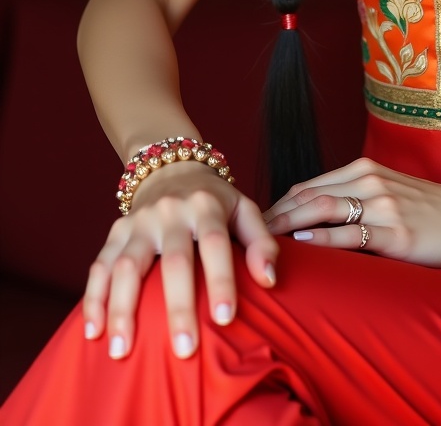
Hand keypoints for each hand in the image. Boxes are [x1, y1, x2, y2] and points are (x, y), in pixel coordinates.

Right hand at [82, 161, 277, 360]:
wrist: (172, 167)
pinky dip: (94, 298)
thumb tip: (270, 280)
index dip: (221, 280)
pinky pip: (99, 266)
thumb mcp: (244, 209)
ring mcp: (139, 222)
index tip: (225, 319)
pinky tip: (93, 331)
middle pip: (173, 261)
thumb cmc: (215, 200)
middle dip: (178, 307)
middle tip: (184, 351)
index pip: (214, 243)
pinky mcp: (116, 231)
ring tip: (122, 351)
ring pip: (127, 266)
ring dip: (123, 310)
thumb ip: (261, 241)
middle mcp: (170, 212)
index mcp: (206, 206)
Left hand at [264, 156, 440, 268]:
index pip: (307, 186)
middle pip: (308, 196)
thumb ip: (352, 197)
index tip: (255, 224)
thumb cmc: (424, 210)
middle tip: (246, 237)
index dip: (278, 205)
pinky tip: (301, 245)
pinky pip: (350, 234)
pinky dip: (321, 239)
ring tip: (262, 242)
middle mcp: (369, 181)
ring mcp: (382, 205)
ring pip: (322, 209)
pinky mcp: (394, 233)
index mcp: (364, 169)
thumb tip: (309, 220)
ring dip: (287, 226)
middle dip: (273, 216)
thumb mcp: (386, 192)